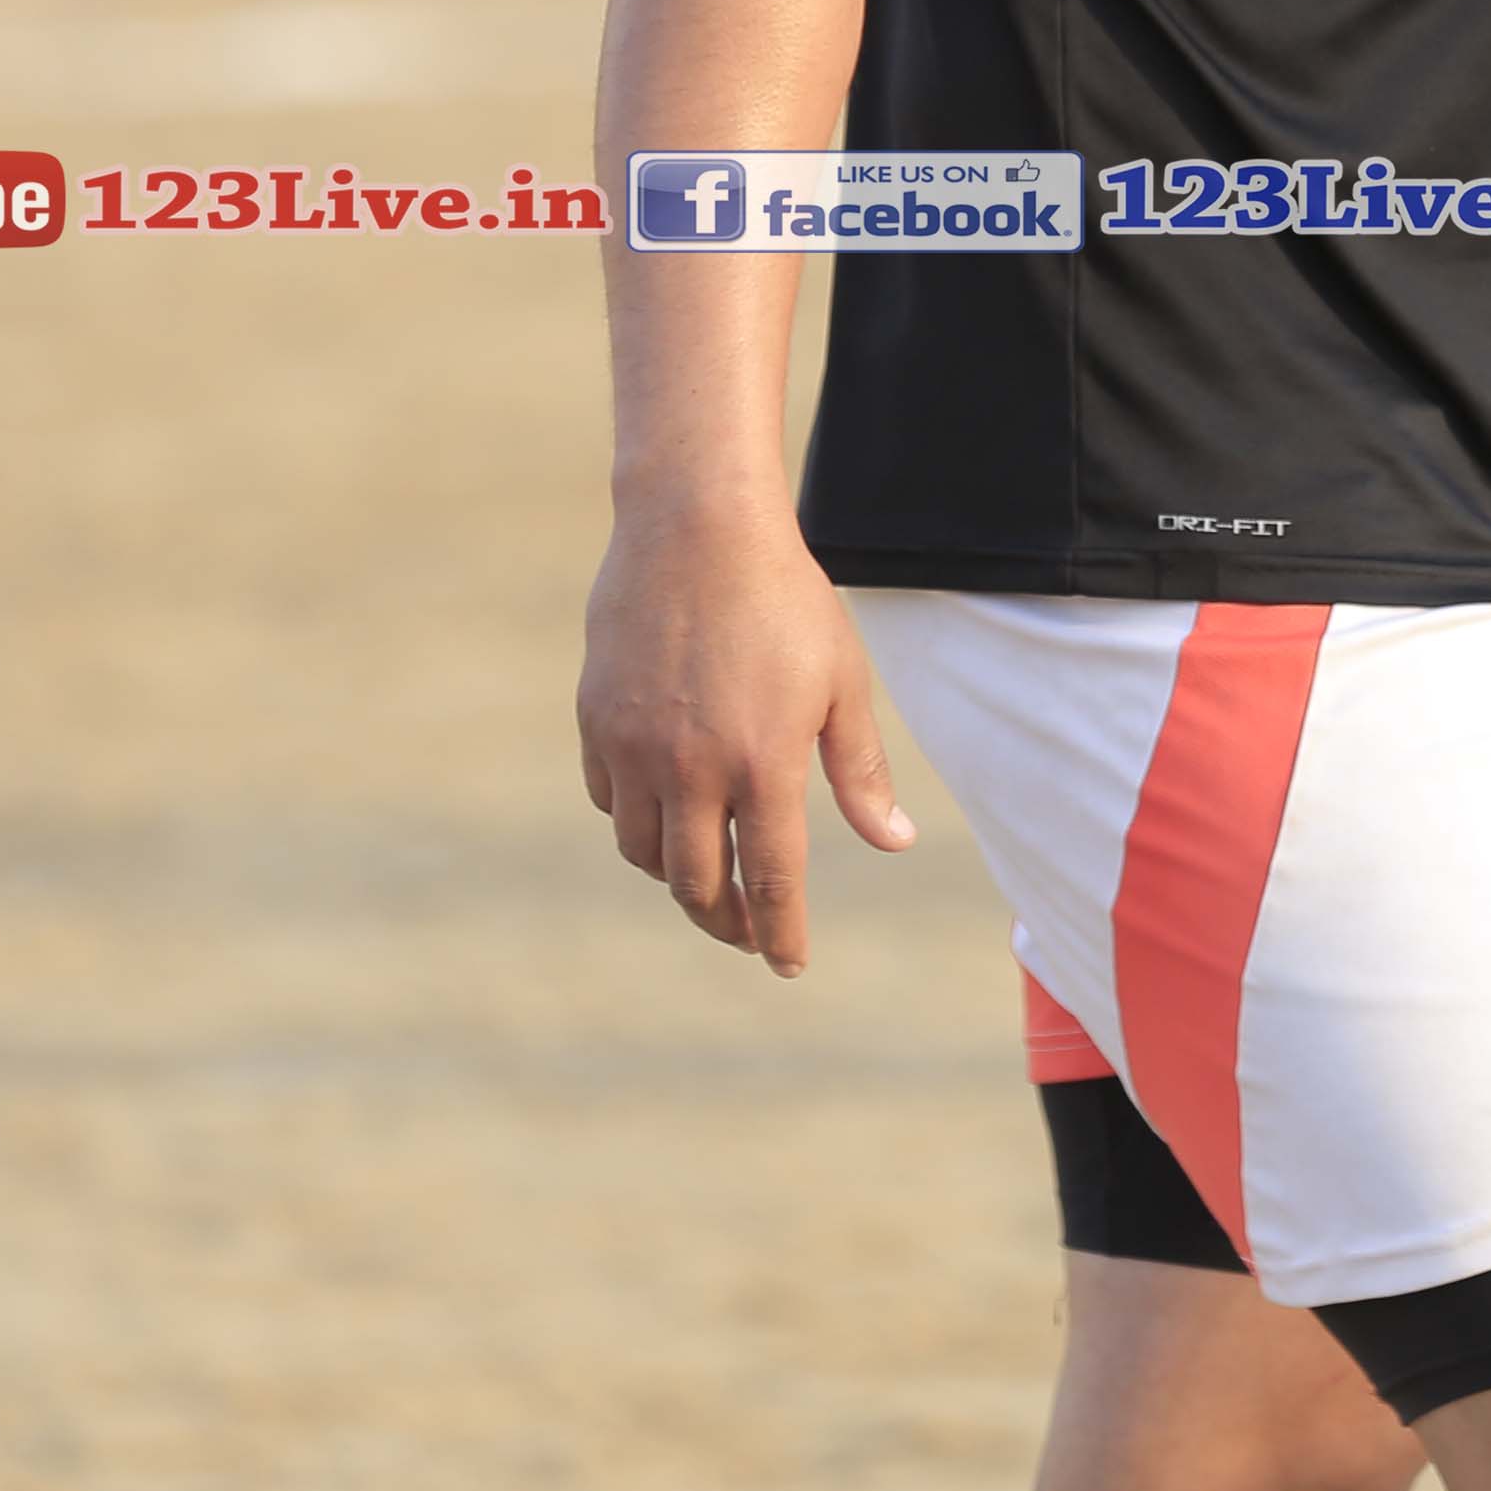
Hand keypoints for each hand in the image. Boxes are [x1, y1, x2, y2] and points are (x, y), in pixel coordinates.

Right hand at [577, 501, 915, 974]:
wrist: (695, 526)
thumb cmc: (785, 600)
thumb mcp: (841, 683)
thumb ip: (860, 772)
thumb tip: (894, 843)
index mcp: (762, 763)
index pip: (772, 881)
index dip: (782, 935)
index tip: (788, 965)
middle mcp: (690, 768)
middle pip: (697, 885)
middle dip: (726, 922)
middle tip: (748, 933)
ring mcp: (635, 747)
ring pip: (644, 853)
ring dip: (678, 877)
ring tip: (707, 876)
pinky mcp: (596, 721)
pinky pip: (612, 801)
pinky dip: (637, 823)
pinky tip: (665, 814)